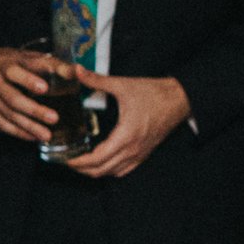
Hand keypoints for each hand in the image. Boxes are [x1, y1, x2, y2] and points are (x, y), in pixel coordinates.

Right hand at [0, 47, 63, 142]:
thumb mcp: (33, 57)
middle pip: (13, 98)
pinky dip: (18, 132)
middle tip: (53, 118)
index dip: (29, 80)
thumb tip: (80, 71)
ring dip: (28, 126)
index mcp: (5, 64)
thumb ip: (55, 65)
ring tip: (47, 135)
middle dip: (34, 110)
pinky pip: (1, 124)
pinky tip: (32, 137)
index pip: (15, 72)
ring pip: (8, 114)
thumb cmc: (16, 62)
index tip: (44, 89)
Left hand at [61, 70, 191, 179]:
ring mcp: (140, 154)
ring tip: (79, 163)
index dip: (78, 163)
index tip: (64, 159)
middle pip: (101, 171)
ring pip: (112, 173)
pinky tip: (101, 162)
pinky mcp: (145, 153)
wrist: (179, 99)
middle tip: (66, 161)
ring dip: (94, 171)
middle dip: (81, 169)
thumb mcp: (123, 85)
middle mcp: (132, 150)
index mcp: (125, 136)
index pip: (97, 159)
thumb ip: (97, 80)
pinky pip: (124, 170)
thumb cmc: (154, 93)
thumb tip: (77, 71)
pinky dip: (109, 170)